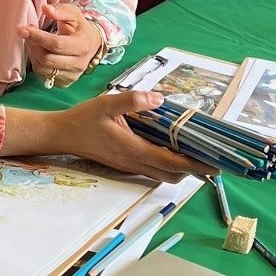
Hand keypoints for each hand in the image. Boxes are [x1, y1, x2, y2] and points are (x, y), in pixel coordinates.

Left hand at [20, 3, 102, 87]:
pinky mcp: (65, 83)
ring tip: (34, 42)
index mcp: (82, 46)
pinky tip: (39, 52)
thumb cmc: (80, 27)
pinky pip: (43, 76)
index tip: (23, 29)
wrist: (91, 45)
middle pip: (46, 58)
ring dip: (33, 54)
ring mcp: (72, 76)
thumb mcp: (74, 14)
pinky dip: (37, 63)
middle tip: (27, 33)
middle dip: (32, 45)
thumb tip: (45, 9)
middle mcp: (79, 64)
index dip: (37, 37)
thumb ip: (61, 10)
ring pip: (42, 68)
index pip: (56, 44)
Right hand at [51, 89, 208, 180]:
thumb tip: (159, 99)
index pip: (172, 163)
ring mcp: (130, 166)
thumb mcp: (107, 103)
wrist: (61, 135)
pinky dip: (168, 164)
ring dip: (181, 168)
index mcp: (133, 150)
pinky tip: (171, 148)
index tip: (215, 165)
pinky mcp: (125, 164)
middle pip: (172, 175)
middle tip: (211, 157)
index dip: (195, 165)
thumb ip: (133, 101)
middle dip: (194, 170)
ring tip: (196, 153)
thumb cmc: (83, 119)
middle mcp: (134, 162)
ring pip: (163, 175)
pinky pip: (153, 169)